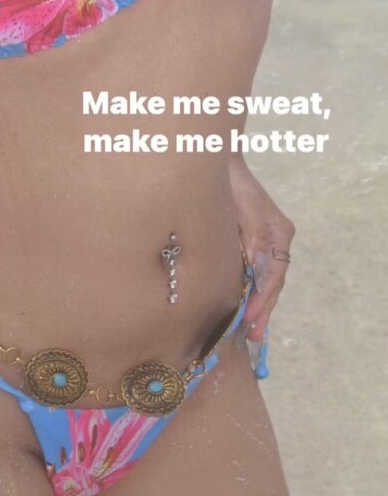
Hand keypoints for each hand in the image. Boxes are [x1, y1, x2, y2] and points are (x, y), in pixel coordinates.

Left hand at [228, 156, 294, 341]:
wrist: (217, 160)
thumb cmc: (229, 182)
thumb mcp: (241, 209)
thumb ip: (252, 238)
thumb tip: (256, 270)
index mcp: (278, 232)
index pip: (274, 275)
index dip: (263, 299)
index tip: (250, 318)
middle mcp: (278, 238)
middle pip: (274, 282)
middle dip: (264, 309)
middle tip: (251, 334)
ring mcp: (268, 239)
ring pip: (268, 279)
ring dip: (260, 303)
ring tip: (250, 329)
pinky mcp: (254, 239)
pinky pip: (258, 270)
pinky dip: (253, 289)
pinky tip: (244, 303)